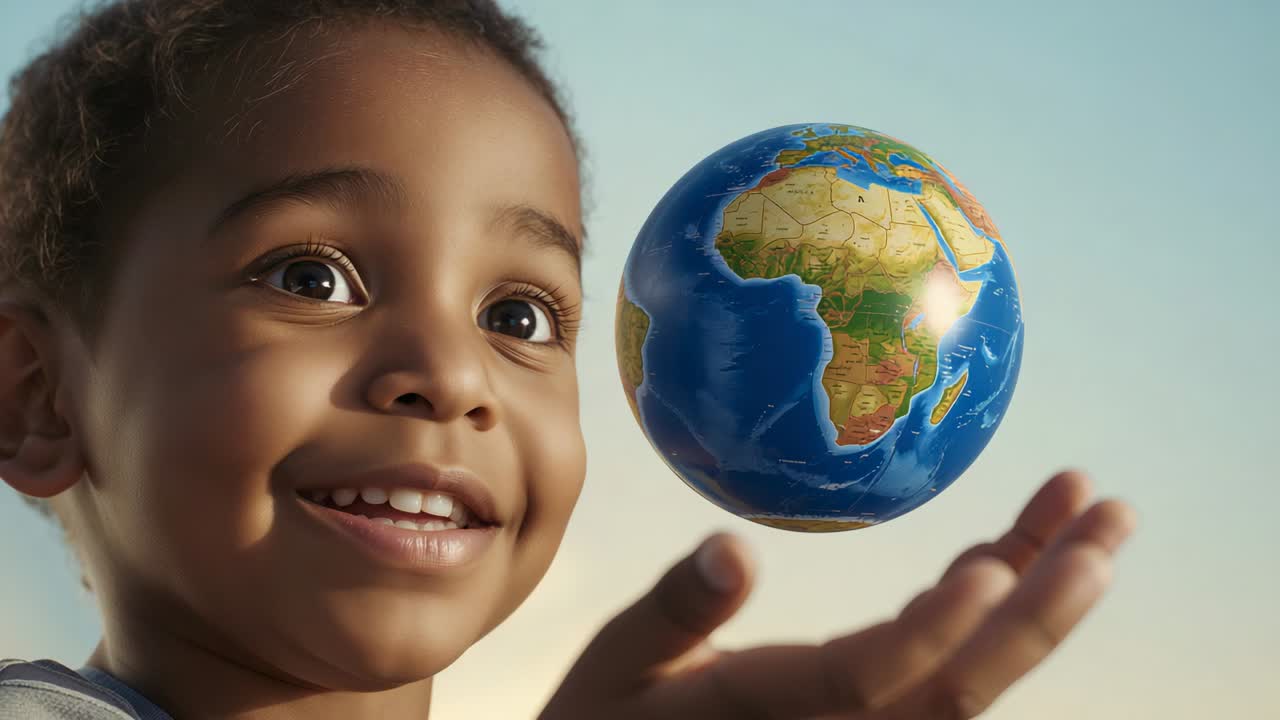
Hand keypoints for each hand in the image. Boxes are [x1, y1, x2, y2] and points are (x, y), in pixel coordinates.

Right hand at [538, 470, 1135, 718]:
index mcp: (774, 715)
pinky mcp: (873, 716)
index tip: (994, 567)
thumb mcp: (619, 666)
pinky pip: (949, 669)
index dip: (934, 633)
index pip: (871, 682)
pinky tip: (1016, 548)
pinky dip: (990, 607)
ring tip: (1093, 511)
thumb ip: (676, 613)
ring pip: (975, 677)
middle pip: (962, 689)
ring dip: (1043, 593)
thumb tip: (731, 551)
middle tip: (1109, 520)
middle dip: (1045, 606)